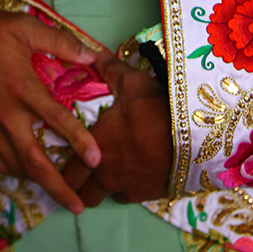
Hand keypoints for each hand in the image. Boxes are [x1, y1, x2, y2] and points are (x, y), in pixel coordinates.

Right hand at [0, 0, 101, 213]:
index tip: (97, 159)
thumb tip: (91, 55)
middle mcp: (4, 115)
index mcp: (21, 88)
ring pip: (14, 166)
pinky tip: (24, 173)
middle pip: (33, 161)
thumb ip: (58, 41)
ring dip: (37, 182)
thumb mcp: (22, 27)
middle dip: (57, 186)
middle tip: (77, 204)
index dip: (79, 141)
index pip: (56, 120)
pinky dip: (12, 172)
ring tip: (58, 193)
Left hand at [62, 54, 172, 207]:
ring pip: (101, 197)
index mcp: (94, 147)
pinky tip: (128, 175)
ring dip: (98, 189)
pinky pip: (126, 197)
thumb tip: (93, 54)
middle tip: (76, 172)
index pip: (65, 171)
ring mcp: (126, 187)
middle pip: (79, 193)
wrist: (194, 137)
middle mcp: (105, 173)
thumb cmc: (156, 109)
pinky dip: (123, 189)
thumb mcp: (132, 83)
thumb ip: (110, 70)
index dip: (58, 169)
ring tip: (101, 175)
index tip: (58, 160)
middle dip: (74, 186)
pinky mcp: (146, 195)